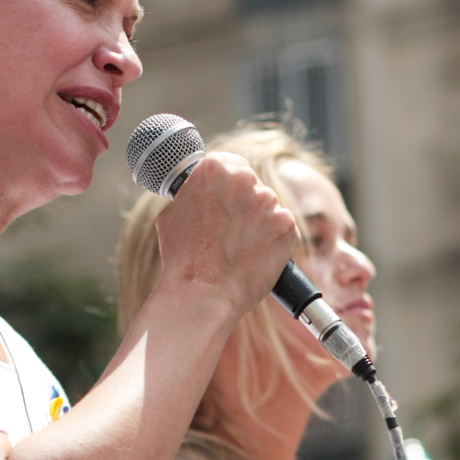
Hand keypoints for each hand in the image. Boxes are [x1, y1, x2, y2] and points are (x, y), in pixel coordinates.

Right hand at [154, 153, 297, 320]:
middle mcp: (245, 178)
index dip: (229, 188)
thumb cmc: (183, 259)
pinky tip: (256, 257)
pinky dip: (274, 243)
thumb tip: (197, 194)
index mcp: (215, 167)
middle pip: (252, 186)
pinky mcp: (287, 227)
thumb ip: (192, 195)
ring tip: (241, 250)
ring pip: (268, 209)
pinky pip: (283, 230)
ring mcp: (269, 202)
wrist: (202, 294)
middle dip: (245, 206)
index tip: (226, 202)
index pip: (231, 165)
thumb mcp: (172, 214)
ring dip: (260, 225)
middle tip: (232, 232)